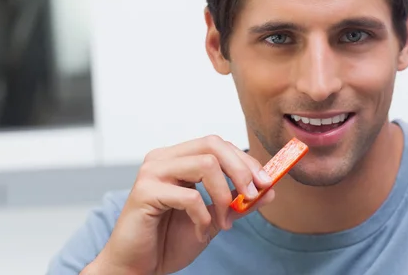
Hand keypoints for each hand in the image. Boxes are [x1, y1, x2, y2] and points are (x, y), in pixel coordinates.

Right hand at [82, 135, 274, 274]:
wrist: (137, 267)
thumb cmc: (168, 239)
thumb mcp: (213, 218)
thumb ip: (237, 201)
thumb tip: (270, 190)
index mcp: (178, 158)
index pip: (218, 145)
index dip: (246, 161)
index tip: (267, 183)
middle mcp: (163, 158)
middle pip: (213, 145)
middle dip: (241, 170)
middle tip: (254, 194)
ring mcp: (152, 172)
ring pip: (205, 164)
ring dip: (223, 196)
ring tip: (224, 222)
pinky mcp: (145, 192)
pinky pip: (190, 196)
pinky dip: (203, 217)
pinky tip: (200, 232)